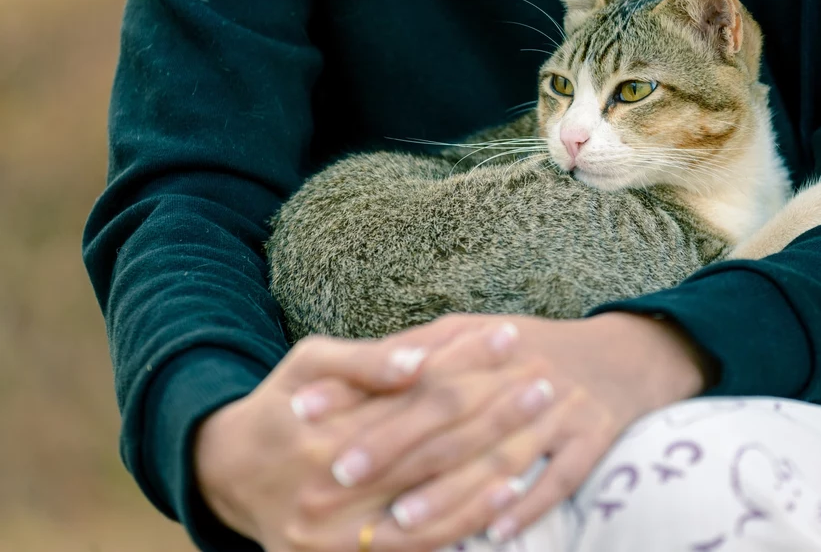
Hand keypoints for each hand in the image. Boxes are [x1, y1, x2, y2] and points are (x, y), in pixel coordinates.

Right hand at [193, 321, 519, 551]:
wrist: (227, 475)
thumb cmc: (278, 407)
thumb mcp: (306, 364)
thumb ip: (363, 363)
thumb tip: (420, 361)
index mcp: (324, 429)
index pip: (416, 393)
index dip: (468, 364)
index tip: (509, 338)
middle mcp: (333, 486)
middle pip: (437, 445)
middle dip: (498, 410)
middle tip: (545, 381)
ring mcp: (340, 533)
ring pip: (438, 498)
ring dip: (498, 461)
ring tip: (543, 425)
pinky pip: (422, 545)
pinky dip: (469, 518)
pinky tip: (509, 492)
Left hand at [316, 312, 707, 548]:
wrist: (619, 356)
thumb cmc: (529, 347)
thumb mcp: (473, 331)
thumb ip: (419, 349)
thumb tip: (358, 365)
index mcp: (485, 347)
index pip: (417, 372)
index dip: (364, 395)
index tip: (310, 415)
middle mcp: (521, 376)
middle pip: (453, 414)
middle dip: (395, 446)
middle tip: (341, 477)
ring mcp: (561, 410)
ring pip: (502, 454)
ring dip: (452, 489)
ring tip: (402, 519)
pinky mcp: (593, 440)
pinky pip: (562, 479)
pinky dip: (528, 505)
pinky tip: (493, 533)